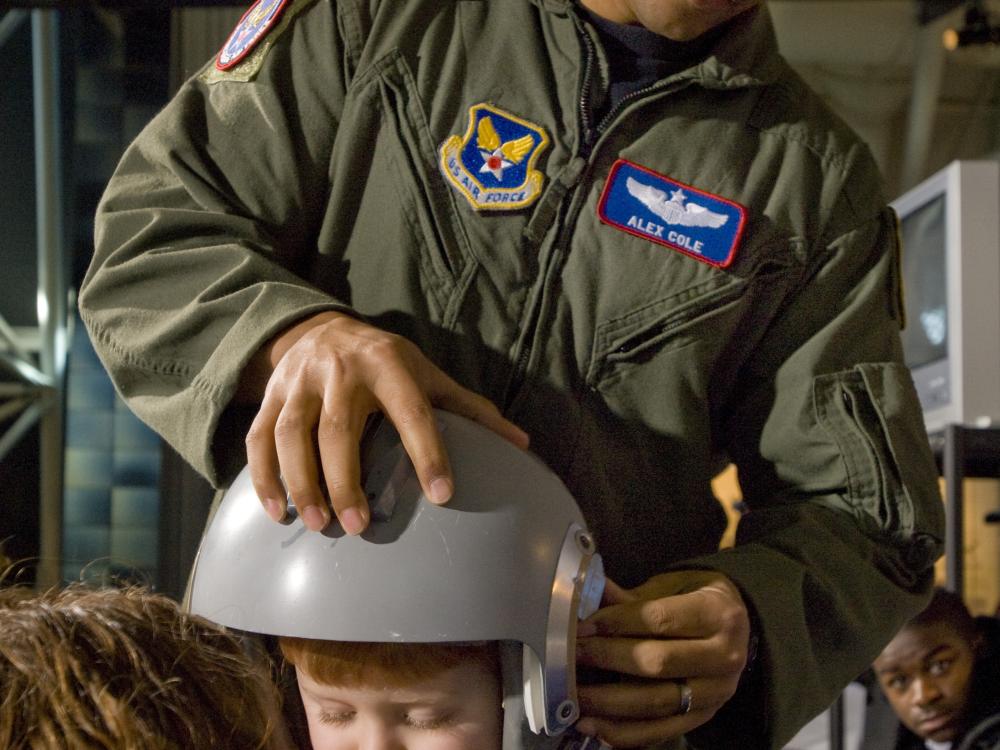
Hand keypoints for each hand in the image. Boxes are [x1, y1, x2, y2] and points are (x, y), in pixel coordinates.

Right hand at [243, 311, 528, 532]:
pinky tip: (277, 511)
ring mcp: (299, 382)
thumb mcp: (428, 375)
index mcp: (389, 365)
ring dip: (302, 482)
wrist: (321, 328)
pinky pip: (259, 438)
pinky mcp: (270, 396)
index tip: (441, 495)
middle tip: (358, 525)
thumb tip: (522, 444)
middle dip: (346, 479)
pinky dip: (264, 476)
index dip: (428, 451)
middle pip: (338, 428)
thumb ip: (470, 409)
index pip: (412, 410)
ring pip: (291, 434)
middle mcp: (340, 371)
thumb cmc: (385, 361)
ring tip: (319, 524)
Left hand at [574, 570, 749, 747]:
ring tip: (575, 698)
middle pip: (658, 663)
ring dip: (610, 703)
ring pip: (658, 702)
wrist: (735, 629)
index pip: (660, 620)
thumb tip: (583, 595)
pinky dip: (624, 733)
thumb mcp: (670, 588)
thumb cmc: (695, 600)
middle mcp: (724, 657)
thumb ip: (630, 597)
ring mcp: (716, 693)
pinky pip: (661, 732)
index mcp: (717, 614)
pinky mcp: (704, 719)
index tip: (583, 626)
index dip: (617, 623)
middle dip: (608, 659)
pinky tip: (594, 726)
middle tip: (572, 656)